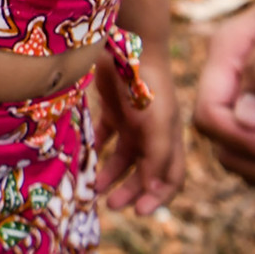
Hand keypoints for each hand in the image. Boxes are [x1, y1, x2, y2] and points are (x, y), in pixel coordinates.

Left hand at [92, 51, 184, 214]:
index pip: (170, 177)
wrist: (127, 42)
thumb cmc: (148, 84)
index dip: (158, 197)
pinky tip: (83, 158)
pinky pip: (102, 135)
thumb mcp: (158, 123)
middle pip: (143, 171)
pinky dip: (95, 148)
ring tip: (93, 187)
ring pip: (121, 156)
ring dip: (109, 174)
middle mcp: (152, 132)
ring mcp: (131, 120)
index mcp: (169, 138)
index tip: (139, 212)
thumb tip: (154, 190)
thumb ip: (158, 156)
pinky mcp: (111, 108)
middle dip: (130, 190)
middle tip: (111, 204)